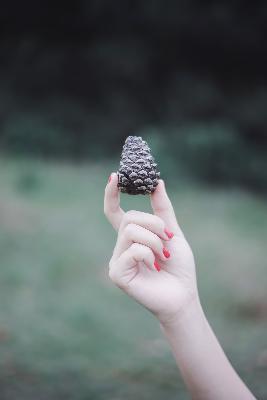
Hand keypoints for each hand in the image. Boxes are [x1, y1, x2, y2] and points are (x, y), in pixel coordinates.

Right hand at [104, 173, 198, 324]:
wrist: (183, 295)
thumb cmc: (179, 267)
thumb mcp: (173, 232)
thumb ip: (162, 210)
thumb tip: (157, 182)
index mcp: (132, 237)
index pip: (114, 212)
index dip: (111, 194)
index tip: (115, 176)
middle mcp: (121, 247)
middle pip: (128, 218)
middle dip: (153, 224)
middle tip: (168, 239)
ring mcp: (117, 260)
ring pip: (130, 231)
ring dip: (154, 241)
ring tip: (163, 257)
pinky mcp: (117, 273)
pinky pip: (132, 250)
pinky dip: (149, 254)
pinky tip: (156, 268)